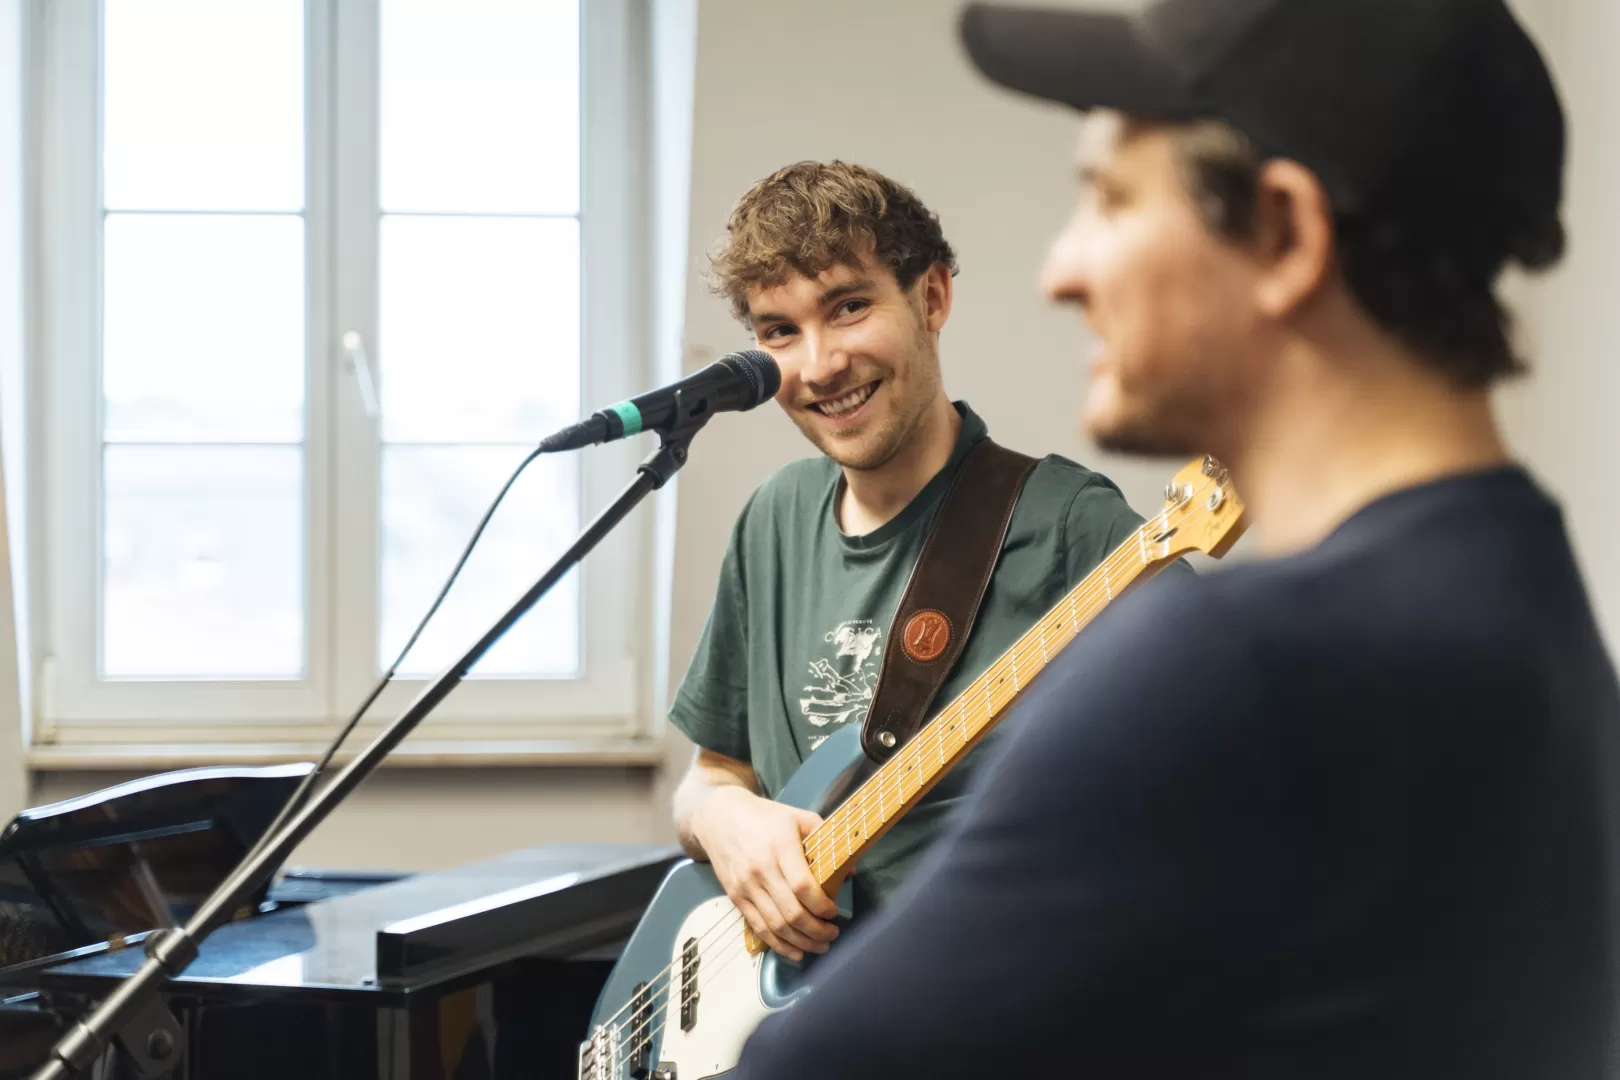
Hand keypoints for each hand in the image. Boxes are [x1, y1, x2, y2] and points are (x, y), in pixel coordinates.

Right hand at [690, 786, 840, 960]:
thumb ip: (824, 838)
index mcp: (780, 847)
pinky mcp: (735, 898)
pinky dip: (778, 945)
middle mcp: (761, 870)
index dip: (822, 906)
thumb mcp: (797, 816)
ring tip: (820, 946)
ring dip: (801, 942)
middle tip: (832, 934)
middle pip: (791, 912)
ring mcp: (746, 887)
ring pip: (776, 926)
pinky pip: (759, 928)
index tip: (834, 911)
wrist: (719, 818)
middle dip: (817, 930)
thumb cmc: (764, 817)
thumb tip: (848, 871)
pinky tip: (795, 951)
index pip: (803, 887)